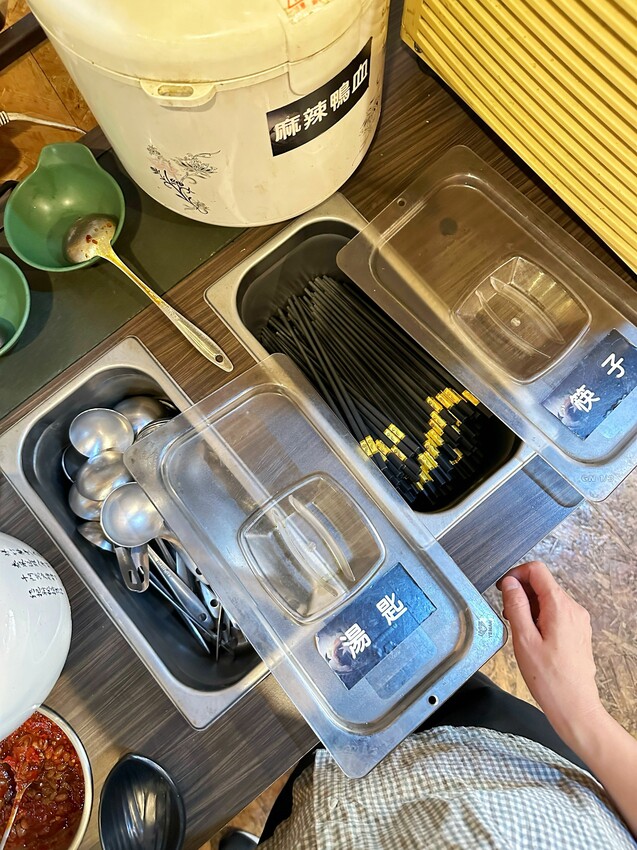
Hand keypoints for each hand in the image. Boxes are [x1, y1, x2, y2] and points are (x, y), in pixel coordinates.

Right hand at [497, 561, 604, 746]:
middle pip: (543, 584)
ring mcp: (578, 620)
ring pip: (548, 598)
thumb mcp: (524, 639)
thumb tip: (509, 584)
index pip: (537, 570)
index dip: (516, 574)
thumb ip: (516, 606)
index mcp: (560, 607)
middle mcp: (573, 609)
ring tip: (521, 631)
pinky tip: (533, 638)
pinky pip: (556, 612)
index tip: (503, 588)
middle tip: (508, 614)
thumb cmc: (550, 679)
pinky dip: (540, 617)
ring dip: (530, 606)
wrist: (574, 706)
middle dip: (521, 593)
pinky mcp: (578, 631)